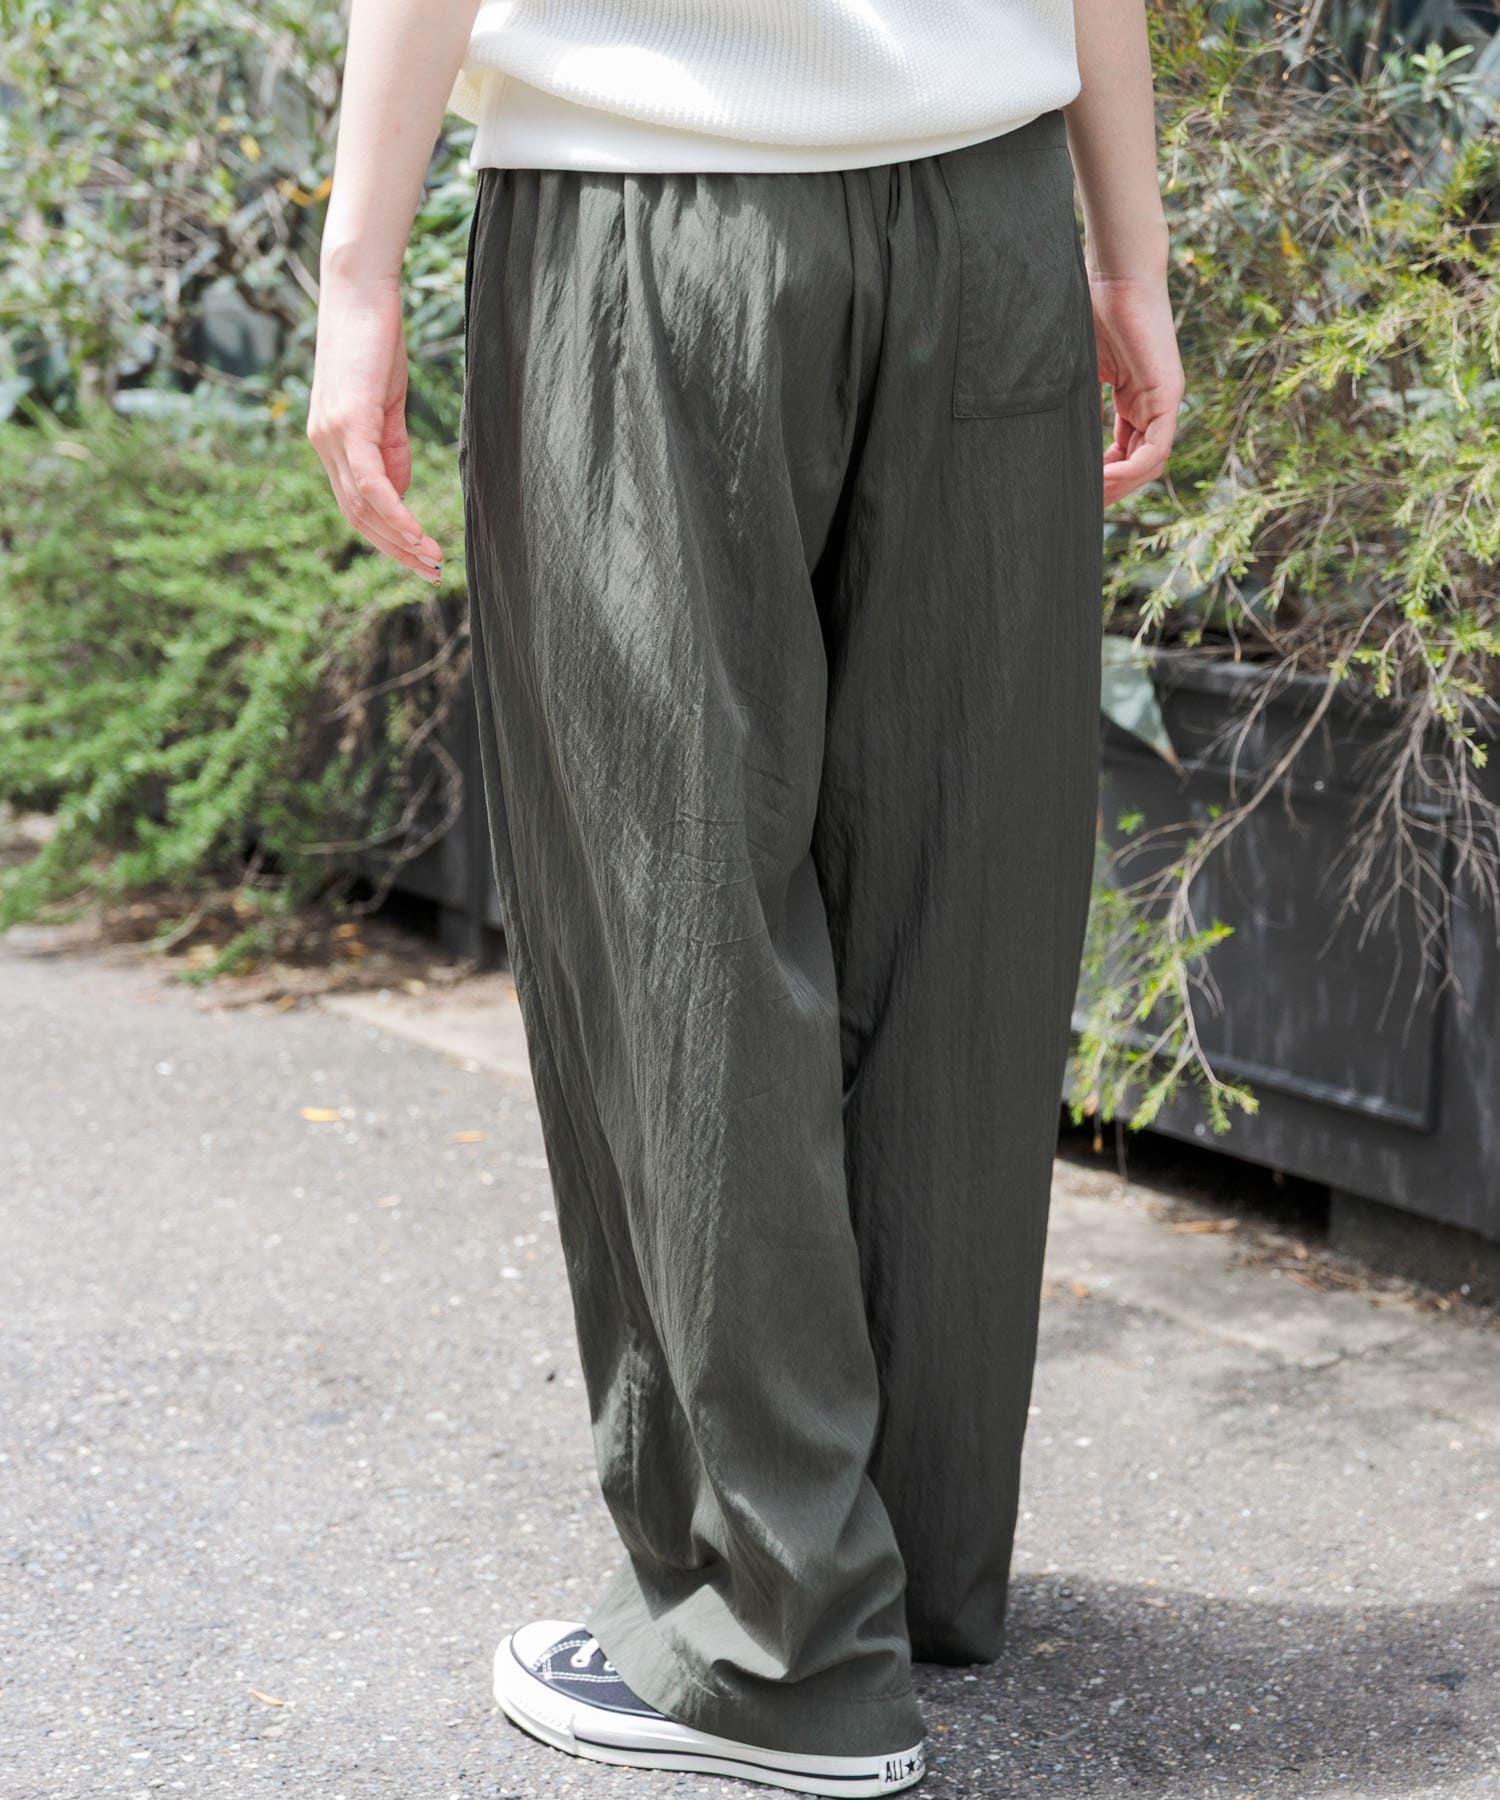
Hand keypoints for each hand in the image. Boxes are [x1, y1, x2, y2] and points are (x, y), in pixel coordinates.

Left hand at [307, 274, 442, 583]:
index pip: (357, 505)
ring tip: (433, 561)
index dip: (388, 537)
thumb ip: (391, 449)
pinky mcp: (348, 423)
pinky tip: (418, 532)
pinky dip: (396, 512)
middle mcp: (324, 444)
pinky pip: (371, 483)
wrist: (359, 289)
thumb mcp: (386, 403)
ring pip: (363, 507)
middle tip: (431, 575)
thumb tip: (397, 492)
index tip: (420, 558)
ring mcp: (331, 435)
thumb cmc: (374, 339)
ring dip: (400, 540)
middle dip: (395, 551)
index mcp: (331, 442)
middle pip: (357, 517)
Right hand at [1088, 271, 1183, 505]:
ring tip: (1091, 497)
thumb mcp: (1075, 369)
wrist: (1114, 272)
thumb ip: (1069, 401)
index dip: (1104, 478)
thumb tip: (1038, 432)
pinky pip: (1156, 448)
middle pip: (1140, 465)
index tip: (1077, 491)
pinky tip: (1104, 477)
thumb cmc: (1090, 308)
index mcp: (1135, 399)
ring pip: (1151, 463)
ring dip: (1122, 486)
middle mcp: (1154, 404)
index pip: (1126, 452)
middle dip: (1112, 490)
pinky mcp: (1169, 394)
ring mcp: (1165, 400)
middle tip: (1080, 506)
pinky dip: (1132, 469)